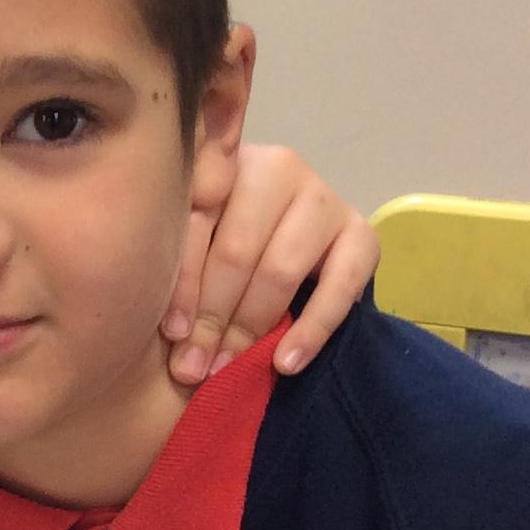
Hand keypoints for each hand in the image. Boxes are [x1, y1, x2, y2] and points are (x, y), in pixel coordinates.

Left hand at [164, 143, 380, 382]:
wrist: (286, 249)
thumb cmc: (213, 250)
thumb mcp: (187, 243)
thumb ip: (169, 258)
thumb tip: (168, 327)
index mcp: (221, 162)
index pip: (195, 223)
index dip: (182, 283)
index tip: (171, 333)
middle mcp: (275, 167)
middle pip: (237, 251)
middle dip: (211, 317)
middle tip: (192, 367)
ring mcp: (322, 198)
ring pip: (280, 269)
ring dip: (249, 327)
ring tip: (226, 367)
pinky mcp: (361, 234)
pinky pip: (340, 286)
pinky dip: (312, 329)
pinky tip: (286, 363)